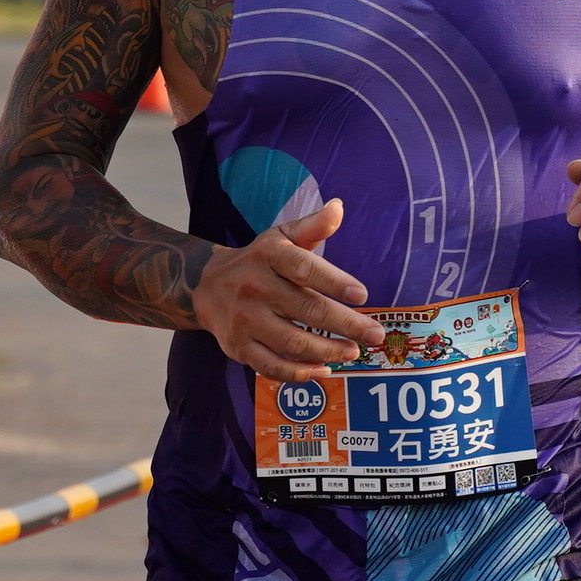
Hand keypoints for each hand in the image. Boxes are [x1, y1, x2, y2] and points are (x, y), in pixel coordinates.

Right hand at [192, 198, 383, 378]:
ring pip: (292, 343)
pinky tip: (325, 369)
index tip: (362, 294)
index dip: (335, 282)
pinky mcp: (238, 347)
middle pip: (306, 310)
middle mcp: (254, 287)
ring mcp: (245, 320)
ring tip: (354, 352)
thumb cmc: (257, 261)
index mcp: (268, 256)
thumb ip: (312, 226)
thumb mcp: (281, 237)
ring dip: (328, 351)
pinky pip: (272, 366)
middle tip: (375, 334)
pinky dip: (301, 372)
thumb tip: (339, 207)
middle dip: (346, 325)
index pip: (304, 269)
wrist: (205, 286)